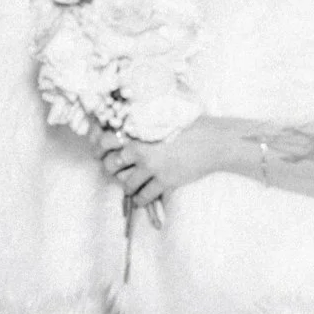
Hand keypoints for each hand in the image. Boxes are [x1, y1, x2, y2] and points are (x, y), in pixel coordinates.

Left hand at [89, 118, 223, 210]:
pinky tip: (142, 196)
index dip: (99, 147)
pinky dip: (140, 199)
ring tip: (131, 184)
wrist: (214, 141)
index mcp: (138, 130)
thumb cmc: (191, 123)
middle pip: (111, 165)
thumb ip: (142, 118)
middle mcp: (141, 149)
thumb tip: (125, 116)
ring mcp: (152, 167)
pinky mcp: (164, 181)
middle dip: (111, 168)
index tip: (101, 151)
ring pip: (125, 184)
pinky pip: (143, 197)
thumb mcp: (162, 113)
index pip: (105, 140)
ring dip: (127, 185)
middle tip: (116, 169)